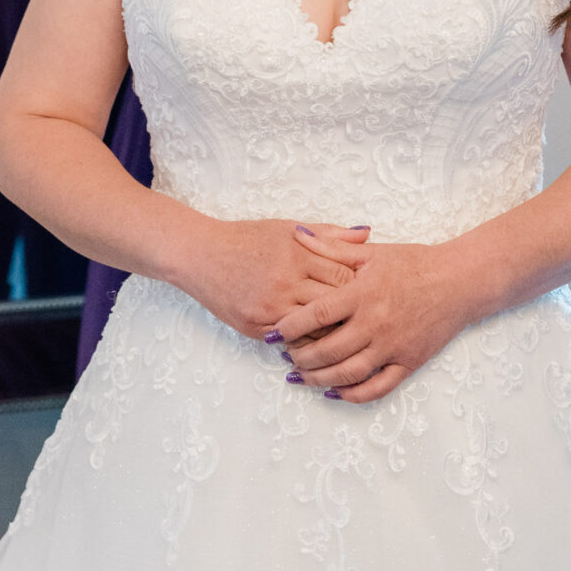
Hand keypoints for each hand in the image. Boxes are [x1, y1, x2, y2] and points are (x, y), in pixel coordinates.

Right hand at [177, 221, 372, 340]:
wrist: (200, 255)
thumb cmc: (246, 239)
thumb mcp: (286, 228)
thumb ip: (328, 234)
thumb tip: (367, 234)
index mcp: (297, 254)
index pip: (344, 276)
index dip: (360, 286)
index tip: (370, 290)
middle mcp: (285, 283)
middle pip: (334, 306)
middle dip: (352, 313)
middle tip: (365, 317)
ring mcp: (270, 307)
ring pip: (316, 329)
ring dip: (331, 332)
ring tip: (346, 332)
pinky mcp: (256, 326)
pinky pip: (292, 342)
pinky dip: (307, 341)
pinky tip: (316, 339)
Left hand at [274, 234, 475, 403]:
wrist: (459, 281)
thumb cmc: (413, 263)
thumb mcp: (370, 252)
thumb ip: (331, 247)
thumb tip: (297, 233)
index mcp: (363, 293)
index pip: (317, 314)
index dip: (290, 326)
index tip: (272, 333)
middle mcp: (376, 323)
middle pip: (328, 350)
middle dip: (300, 357)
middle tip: (283, 355)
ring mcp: (393, 346)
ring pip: (348, 373)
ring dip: (319, 378)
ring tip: (301, 376)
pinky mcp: (409, 362)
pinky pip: (378, 387)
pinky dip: (353, 394)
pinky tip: (334, 392)